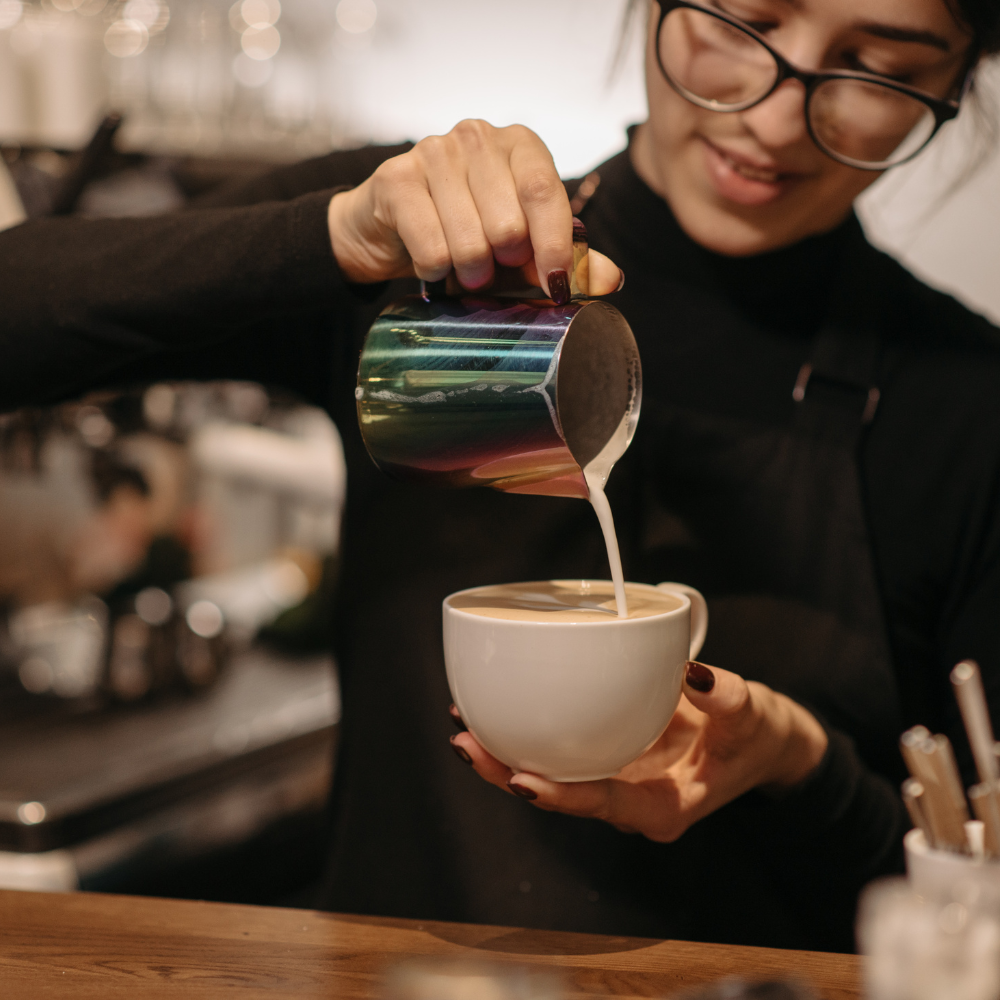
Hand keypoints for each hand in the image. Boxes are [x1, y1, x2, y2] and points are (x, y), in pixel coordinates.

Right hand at [327, 119, 622, 299]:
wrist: (390, 229)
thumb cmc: (466, 234)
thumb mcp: (522, 249)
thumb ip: (566, 260)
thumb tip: (611, 280)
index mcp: (520, 146)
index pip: (546, 192)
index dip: (553, 246)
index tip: (555, 287)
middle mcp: (478, 137)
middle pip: (508, 224)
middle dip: (502, 265)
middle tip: (491, 270)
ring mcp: (433, 152)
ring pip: (470, 241)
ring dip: (468, 273)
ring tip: (461, 269)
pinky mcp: (396, 178)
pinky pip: (431, 249)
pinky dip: (434, 272)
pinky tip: (431, 263)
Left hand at [450, 661, 828, 841]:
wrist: (761, 742)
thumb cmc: (757, 736)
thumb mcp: (753, 714)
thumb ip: (727, 698)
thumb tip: (694, 674)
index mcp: (664, 807)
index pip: (604, 805)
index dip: (562, 796)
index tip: (522, 781)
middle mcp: (630, 802)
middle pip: (561, 795)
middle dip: (509, 775)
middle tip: (466, 744)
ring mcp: (616, 782)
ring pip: (552, 776)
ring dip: (506, 756)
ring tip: (464, 726)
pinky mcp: (609, 757)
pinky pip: (562, 751)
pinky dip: (529, 733)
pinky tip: (497, 708)